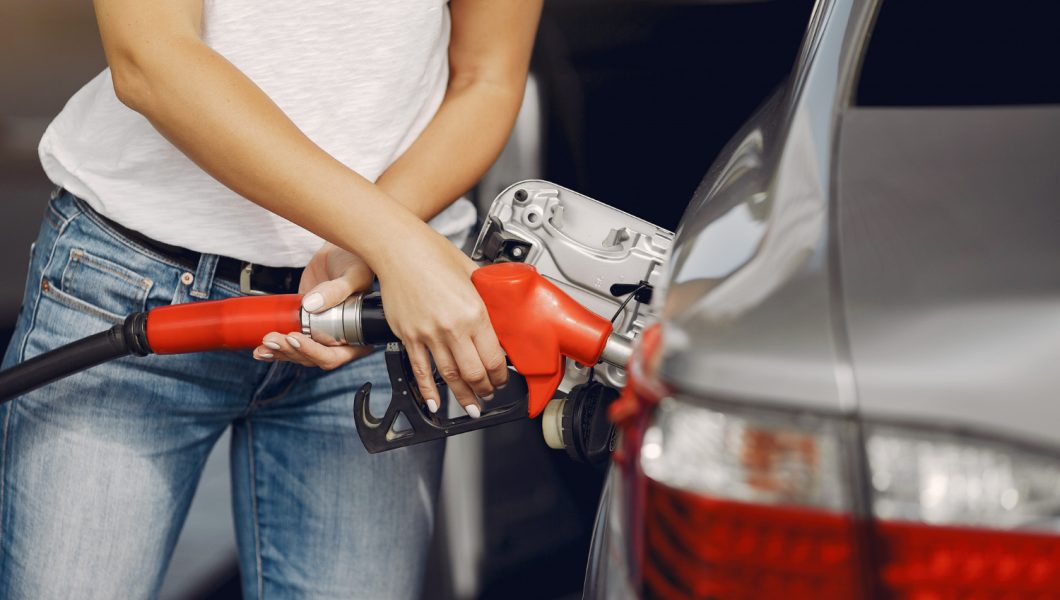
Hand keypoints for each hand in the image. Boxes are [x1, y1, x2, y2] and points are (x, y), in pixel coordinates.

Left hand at [253, 243, 374, 368]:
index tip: (296, 338)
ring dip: (279, 352)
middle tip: (273, 338)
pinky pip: (290, 342)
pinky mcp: (304, 325)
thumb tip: (312, 305)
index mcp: (358, 335)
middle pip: (313, 357)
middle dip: (290, 351)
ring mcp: (320, 334)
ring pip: (299, 353)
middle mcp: (340, 339)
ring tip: (264, 343)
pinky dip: (275, 348)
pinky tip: (261, 349)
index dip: (314, 352)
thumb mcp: (354, 274)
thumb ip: (338, 290)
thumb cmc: (356, 261)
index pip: (336, 355)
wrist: (338, 251)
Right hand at [374, 226, 508, 417]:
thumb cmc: (433, 253)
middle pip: (474, 373)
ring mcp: (428, 335)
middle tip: (490, 394)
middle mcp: (452, 327)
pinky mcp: (408, 336)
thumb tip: (500, 307)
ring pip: (450, 377)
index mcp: (474, 312)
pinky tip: (434, 403)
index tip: (503, 378)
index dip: (502, 375)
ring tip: (471, 406)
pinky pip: (420, 370)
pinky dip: (428, 391)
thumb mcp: (472, 272)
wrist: (398, 248)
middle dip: (485, 389)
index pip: (494, 357)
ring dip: (463, 396)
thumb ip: (487, 295)